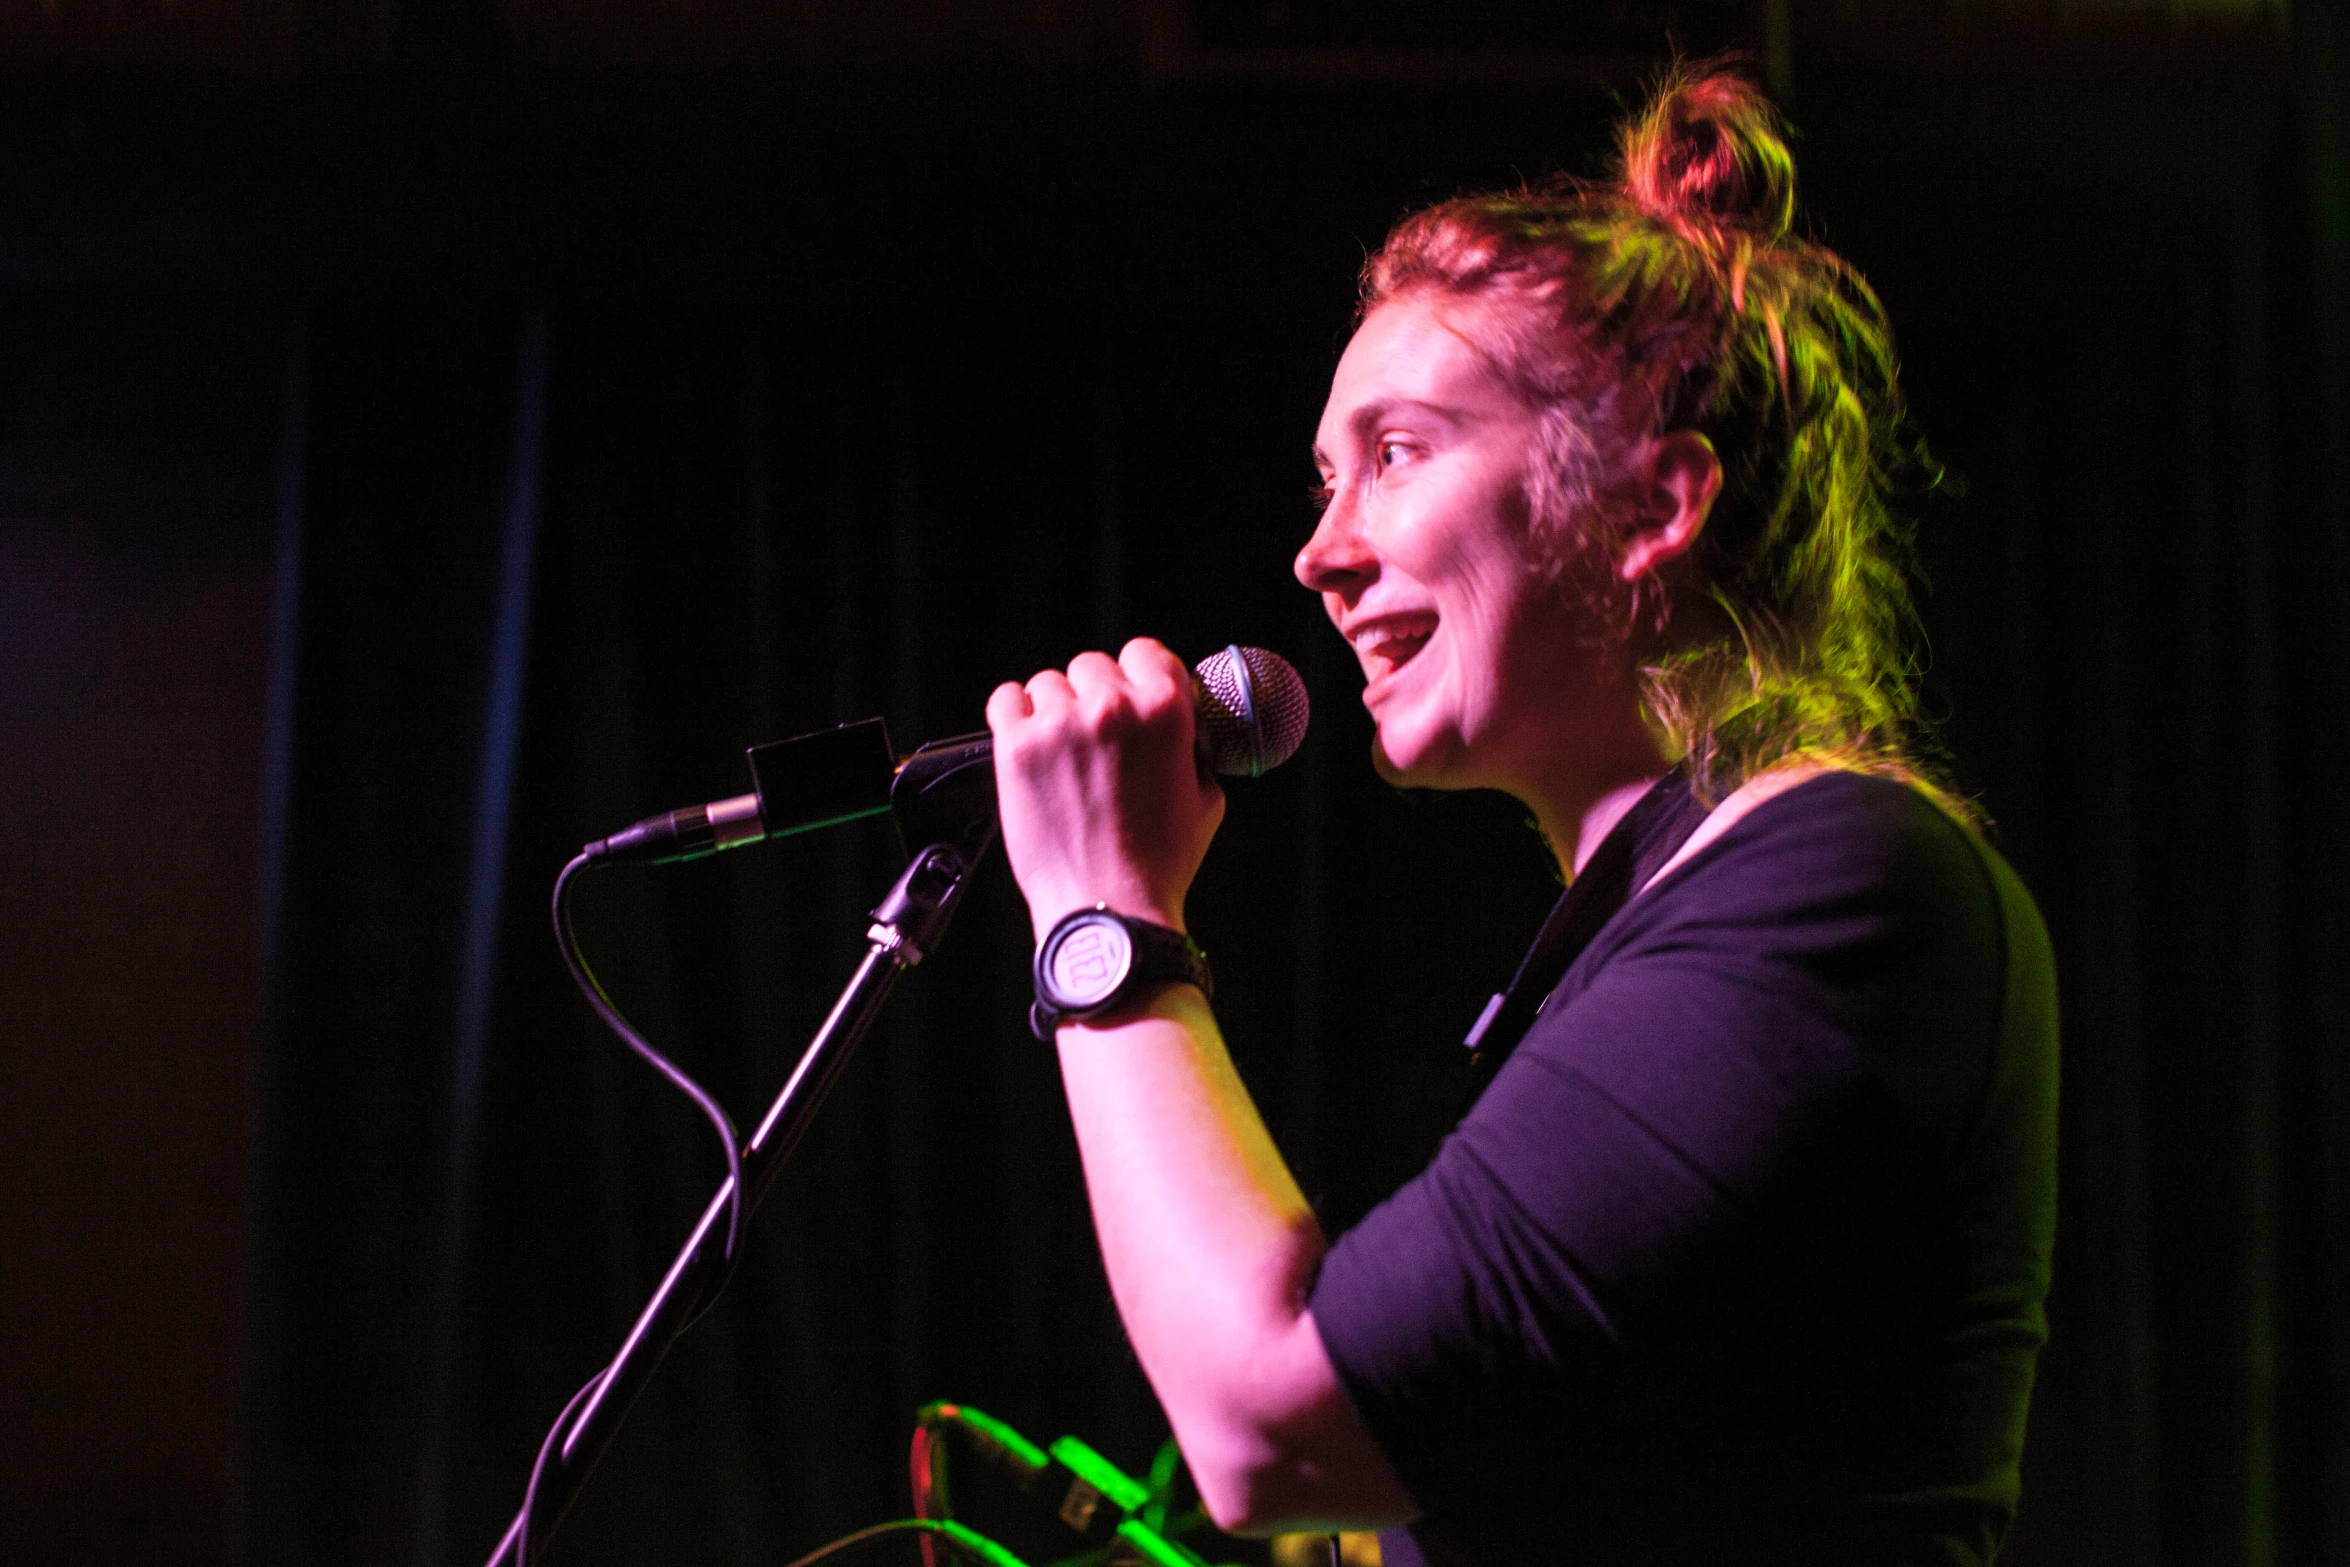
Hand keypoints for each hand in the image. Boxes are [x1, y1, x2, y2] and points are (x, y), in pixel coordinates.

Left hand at [986, 638, 1226, 942]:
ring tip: (1061, 752)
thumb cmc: (1160, 864)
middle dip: (1095, 696)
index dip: (1138, 673)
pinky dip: (1014, 715)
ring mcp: (1059, 725)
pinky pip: (1006, 699)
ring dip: (1054, 709)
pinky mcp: (1016, 748)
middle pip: (1092, 666)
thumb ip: (1193, 750)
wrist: (1108, 910)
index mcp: (1165, 709)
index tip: (1131, 693)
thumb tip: (1184, 732)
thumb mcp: (1206, 798)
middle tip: (1096, 738)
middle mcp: (1112, 707)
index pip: (1145, 650)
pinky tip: (1028, 741)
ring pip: (1048, 684)